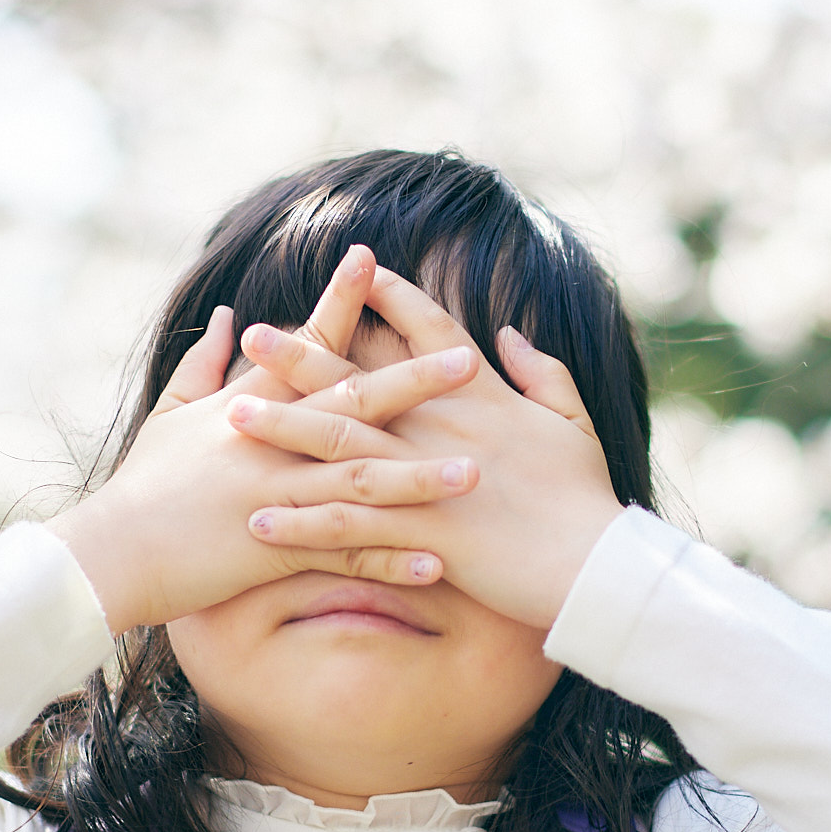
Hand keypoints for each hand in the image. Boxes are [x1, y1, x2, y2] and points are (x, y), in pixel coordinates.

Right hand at [53, 250, 481, 631]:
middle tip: (468, 360)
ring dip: (420, 479)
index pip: (302, 346)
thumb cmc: (141, 485)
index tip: (372, 258)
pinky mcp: (270, 551)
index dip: (339, 302)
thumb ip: (205, 363)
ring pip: (358, 482)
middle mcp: (266, 445)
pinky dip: (388, 559)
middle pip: (350, 405)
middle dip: (413, 381)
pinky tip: (437, 563)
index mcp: (245, 407)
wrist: (105, 555)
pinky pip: (341, 557)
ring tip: (474, 473)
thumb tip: (233, 314)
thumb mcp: (169, 415)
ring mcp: (272, 497)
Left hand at [226, 265, 624, 633]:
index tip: (356, 267)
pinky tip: (258, 518)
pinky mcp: (422, 535)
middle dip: (305, 357)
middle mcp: (445, 429)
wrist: (597, 564)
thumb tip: (509, 333)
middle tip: (255, 334)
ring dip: (284, 431)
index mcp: (482, 399)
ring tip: (233, 416)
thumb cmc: (589, 497)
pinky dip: (303, 523)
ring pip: (341, 448)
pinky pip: (349, 528)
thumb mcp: (574, 419)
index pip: (428, 333)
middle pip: (361, 382)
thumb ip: (542, 371)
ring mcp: (429, 480)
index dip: (390, 297)